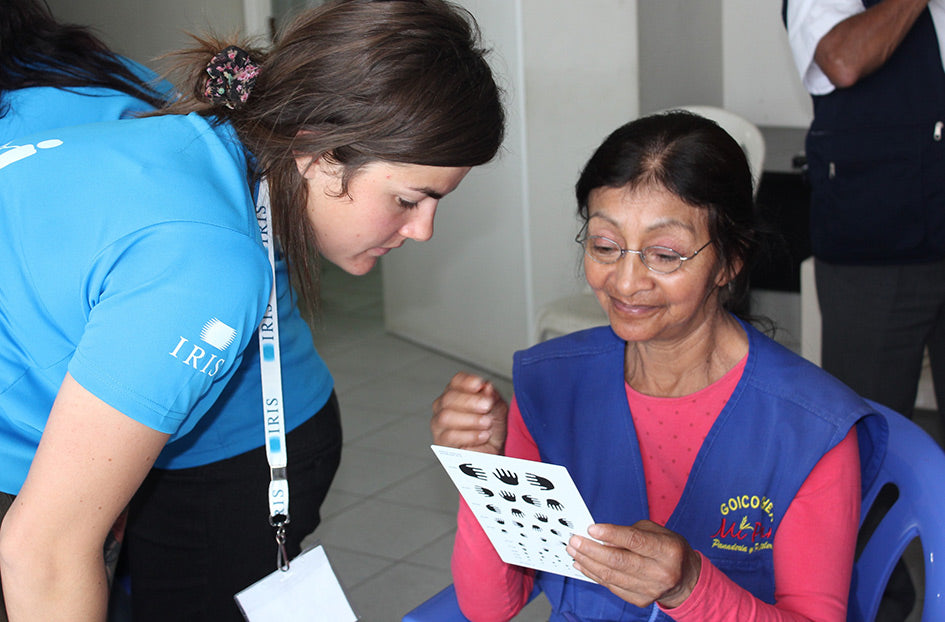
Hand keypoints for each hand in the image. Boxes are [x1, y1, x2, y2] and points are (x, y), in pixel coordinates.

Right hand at [431, 372, 507, 454]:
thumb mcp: (497, 408)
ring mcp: (439, 424)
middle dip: (470, 401)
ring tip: (487, 423)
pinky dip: (469, 435)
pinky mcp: (441, 442)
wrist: (492, 451)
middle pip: (449, 398)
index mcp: (456, 392)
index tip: (479, 384)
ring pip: (446, 416)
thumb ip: (492, 397)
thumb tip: (487, 387)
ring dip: (470, 419)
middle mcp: (443, 406)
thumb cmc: (491, 427)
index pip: (456, 381)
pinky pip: (450, 436)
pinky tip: (482, 435)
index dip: (466, 381)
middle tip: (487, 406)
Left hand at [567, 520, 701, 608]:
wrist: (685, 579)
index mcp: (668, 550)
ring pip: (612, 576)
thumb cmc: (668, 549)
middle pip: (619, 561)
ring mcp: (651, 589)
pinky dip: (594, 575)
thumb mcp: (655, 532)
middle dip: (592, 550)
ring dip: (588, 562)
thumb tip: (601, 539)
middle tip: (574, 540)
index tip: (591, 529)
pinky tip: (583, 565)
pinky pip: (612, 587)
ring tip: (574, 551)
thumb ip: (630, 533)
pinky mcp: (641, 600)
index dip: (611, 534)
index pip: (635, 541)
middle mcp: (661, 572)